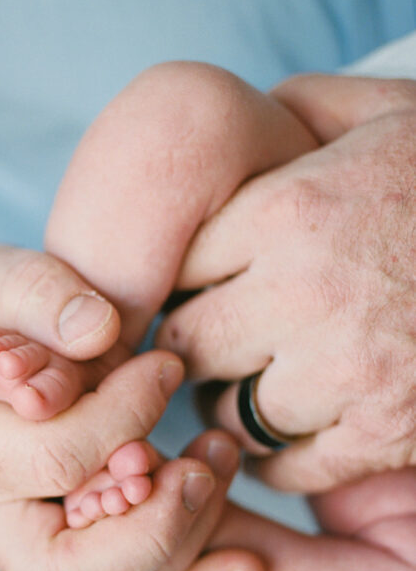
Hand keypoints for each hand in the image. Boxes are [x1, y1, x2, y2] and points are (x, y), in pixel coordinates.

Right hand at [0, 244, 263, 570]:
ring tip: (222, 461)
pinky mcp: (76, 556)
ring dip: (189, 539)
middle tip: (210, 456)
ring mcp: (30, 549)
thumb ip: (38, 294)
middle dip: (158, 518)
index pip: (51, 459)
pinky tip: (248, 560)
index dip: (124, 417)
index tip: (165, 367)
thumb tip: (99, 330)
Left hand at [158, 74, 415, 491]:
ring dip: (233, 404)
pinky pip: (287, 466)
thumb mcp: (390, 111)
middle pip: (188, 344)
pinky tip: (295, 428)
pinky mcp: (383, 431)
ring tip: (256, 383)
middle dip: (197, 345)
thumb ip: (307, 105)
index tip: (203, 286)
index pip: (181, 263)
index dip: (186, 278)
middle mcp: (303, 293)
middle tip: (217, 341)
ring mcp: (345, 369)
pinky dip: (280, 456)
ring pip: (229, 413)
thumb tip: (249, 117)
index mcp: (289, 210)